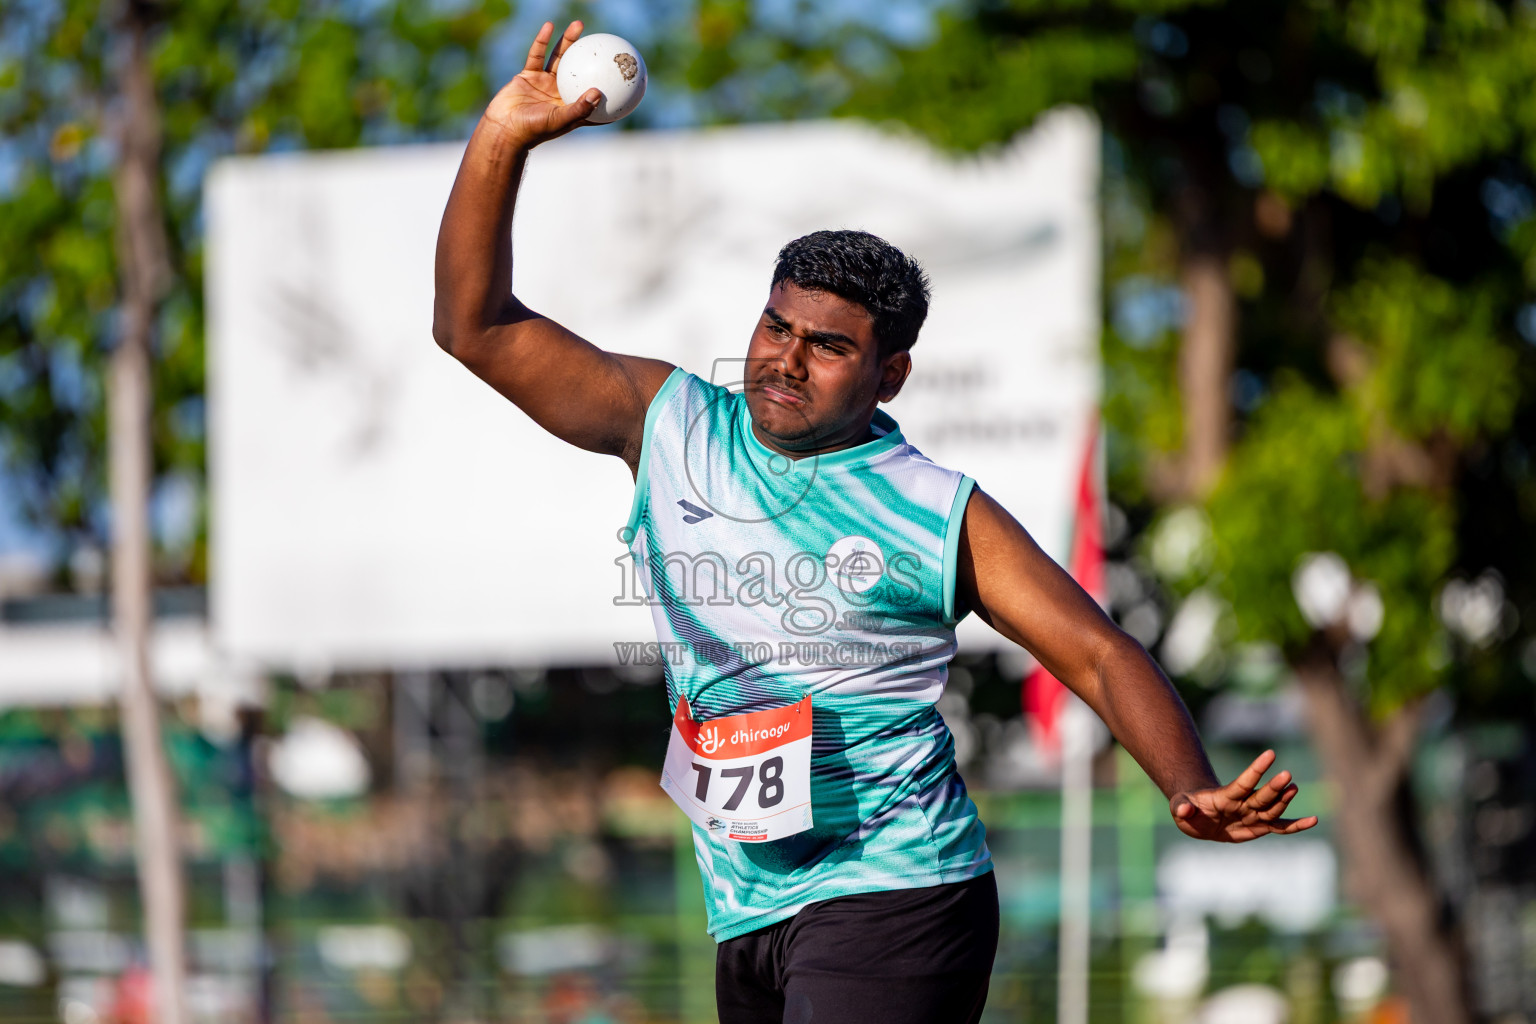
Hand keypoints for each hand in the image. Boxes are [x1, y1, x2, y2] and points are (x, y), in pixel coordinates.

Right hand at [484, 21, 600, 148]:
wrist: (504, 128)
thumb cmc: (534, 130)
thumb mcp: (560, 119)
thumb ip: (580, 107)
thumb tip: (599, 93)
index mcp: (571, 107)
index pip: (595, 99)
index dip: (610, 91)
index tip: (626, 82)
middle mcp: (560, 94)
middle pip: (580, 71)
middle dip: (592, 57)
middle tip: (603, 43)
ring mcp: (544, 83)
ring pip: (560, 58)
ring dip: (568, 41)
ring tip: (578, 25)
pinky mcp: (528, 75)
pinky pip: (537, 54)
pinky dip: (542, 40)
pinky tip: (550, 26)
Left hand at [1169, 749, 1318, 842]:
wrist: (1200, 817)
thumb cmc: (1188, 808)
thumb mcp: (1179, 808)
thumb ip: (1181, 808)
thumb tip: (1182, 811)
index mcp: (1226, 796)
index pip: (1243, 782)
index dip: (1256, 769)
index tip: (1270, 753)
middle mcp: (1243, 803)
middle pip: (1261, 795)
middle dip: (1273, 786)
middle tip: (1287, 773)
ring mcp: (1253, 815)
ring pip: (1272, 808)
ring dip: (1284, 800)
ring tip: (1295, 788)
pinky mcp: (1259, 827)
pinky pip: (1280, 827)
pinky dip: (1296, 826)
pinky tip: (1313, 820)